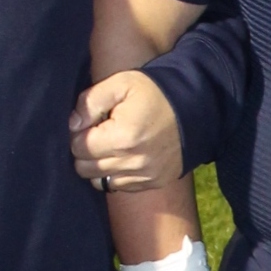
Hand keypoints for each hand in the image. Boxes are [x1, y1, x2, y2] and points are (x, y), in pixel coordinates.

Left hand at [70, 71, 182, 190]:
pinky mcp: (154, 182)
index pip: (78, 148)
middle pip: (85, 168)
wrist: (197, 108)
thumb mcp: (121, 84)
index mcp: (122, 137)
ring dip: (99, 165)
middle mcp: (132, 162)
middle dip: (86, 151)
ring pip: (100, 181)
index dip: (79, 133)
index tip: (91, 123)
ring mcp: (144, 176)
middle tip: (99, 134)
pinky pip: (120, 186)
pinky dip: (117, 174)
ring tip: (112, 146)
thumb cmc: (156, 92)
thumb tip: (73, 124)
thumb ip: (90, 101)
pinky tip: (126, 156)